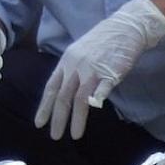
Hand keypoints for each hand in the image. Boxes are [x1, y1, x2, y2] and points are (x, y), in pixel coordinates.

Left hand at [36, 0, 164, 140]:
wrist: (125, 28)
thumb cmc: (104, 41)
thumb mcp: (80, 52)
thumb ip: (72, 70)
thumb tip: (66, 90)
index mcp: (67, 61)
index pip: (51, 87)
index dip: (44, 106)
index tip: (39, 123)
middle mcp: (76, 66)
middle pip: (63, 96)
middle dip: (57, 118)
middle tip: (54, 136)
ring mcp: (92, 70)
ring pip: (79, 98)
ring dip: (76, 119)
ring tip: (74, 135)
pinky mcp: (109, 73)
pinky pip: (101, 91)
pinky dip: (96, 102)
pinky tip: (94, 112)